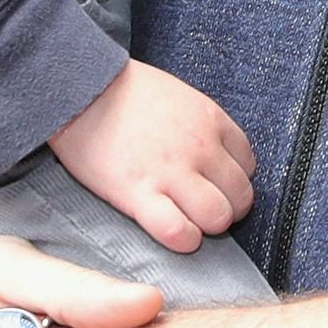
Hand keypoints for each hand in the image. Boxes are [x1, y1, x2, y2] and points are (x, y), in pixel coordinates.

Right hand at [49, 59, 255, 252]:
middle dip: (227, 208)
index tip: (214, 185)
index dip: (232, 181)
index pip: (248, 165)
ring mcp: (171, 172)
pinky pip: (178, 231)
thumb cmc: (125, 92)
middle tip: (203, 209)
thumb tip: (215, 155)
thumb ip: (202, 125)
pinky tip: (173, 233)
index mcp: (211, 120)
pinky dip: (182, 239)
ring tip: (188, 221)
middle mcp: (199, 147)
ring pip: (217, 217)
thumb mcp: (180, 96)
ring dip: (206, 226)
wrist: (80, 89)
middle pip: (240, 196)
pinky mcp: (138, 194)